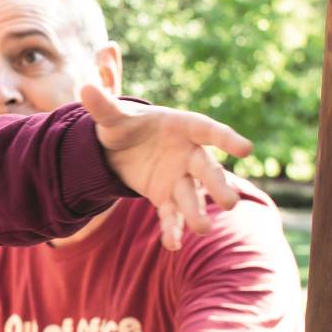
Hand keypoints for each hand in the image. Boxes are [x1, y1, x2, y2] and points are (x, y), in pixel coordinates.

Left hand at [81, 82, 251, 250]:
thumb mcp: (112, 116)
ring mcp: (180, 177)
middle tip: (229, 203)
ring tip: (202, 229)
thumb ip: (103, 104)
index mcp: (182, 126)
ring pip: (192, 196)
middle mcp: (187, 153)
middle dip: (217, 185)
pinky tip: (171, 245)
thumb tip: (85, 87)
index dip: (227, 139)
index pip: (208, 130)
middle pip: (207, 169)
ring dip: (197, 212)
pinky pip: (171, 214)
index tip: (246, 148)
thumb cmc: (125, 124)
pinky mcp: (166, 197)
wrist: (118, 148)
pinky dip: (171, 228)